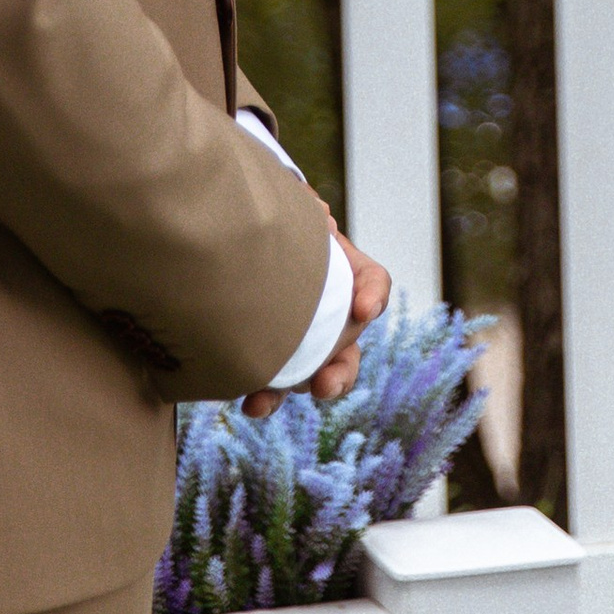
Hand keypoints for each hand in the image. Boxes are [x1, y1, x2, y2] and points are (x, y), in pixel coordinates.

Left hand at [239, 230, 390, 418]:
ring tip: (268, 402)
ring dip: (294, 393)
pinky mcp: (269, 359)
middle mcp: (330, 317)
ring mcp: (301, 343)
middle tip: (325, 384)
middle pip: (348, 353)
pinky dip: (265, 398)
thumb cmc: (278, 225)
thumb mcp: (292, 212)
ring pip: (311, 378)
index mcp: (344, 275)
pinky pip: (273, 386)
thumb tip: (317, 218)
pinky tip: (250, 403)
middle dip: (339, 374)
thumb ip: (304, 210)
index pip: (372, 281)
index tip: (364, 308)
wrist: (239, 243)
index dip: (373, 294)